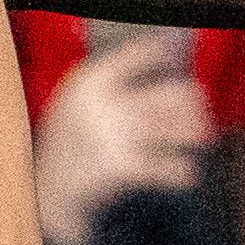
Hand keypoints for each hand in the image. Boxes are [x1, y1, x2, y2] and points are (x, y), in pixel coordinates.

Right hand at [27, 24, 209, 244]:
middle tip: (199, 113)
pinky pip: (169, 167)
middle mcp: (104, 103)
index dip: (160, 52)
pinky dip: (182, 172)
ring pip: (177, 128)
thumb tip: (162, 58)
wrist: (45, 192)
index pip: (137, 55)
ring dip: (195, 134)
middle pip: (172, 94)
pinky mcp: (123, 167)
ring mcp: (115, 135)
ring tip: (199, 138)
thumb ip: (108, 82)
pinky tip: (186, 174)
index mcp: (88, 82)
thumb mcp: (73, 103)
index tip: (173, 55)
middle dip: (193, 105)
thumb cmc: (67, 144)